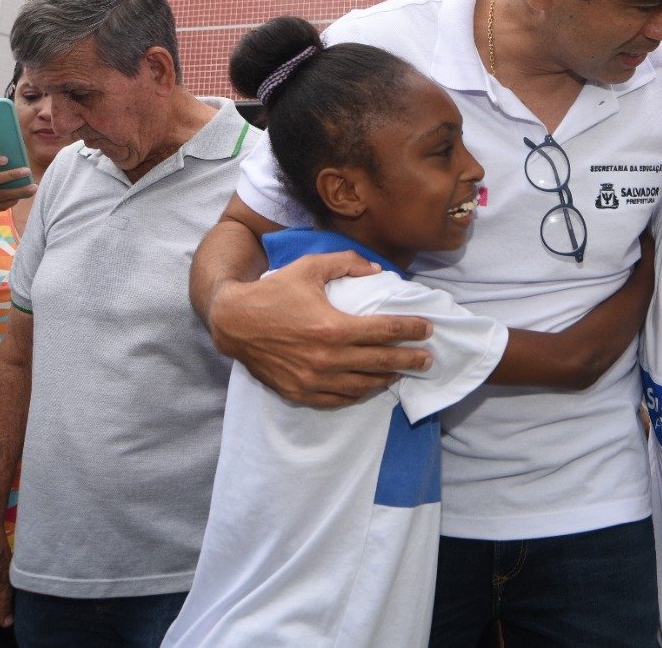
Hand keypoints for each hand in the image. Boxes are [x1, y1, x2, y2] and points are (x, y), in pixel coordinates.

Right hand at [208, 251, 429, 406]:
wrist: (234, 322)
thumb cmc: (273, 291)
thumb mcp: (310, 267)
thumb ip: (346, 263)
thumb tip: (376, 270)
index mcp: (332, 327)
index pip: (384, 331)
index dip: (410, 330)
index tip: (427, 329)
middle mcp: (326, 358)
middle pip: (380, 362)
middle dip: (409, 359)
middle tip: (427, 358)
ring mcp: (313, 379)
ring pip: (362, 385)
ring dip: (386, 378)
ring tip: (401, 371)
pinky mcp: (300, 392)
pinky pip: (338, 399)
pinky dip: (358, 393)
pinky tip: (369, 385)